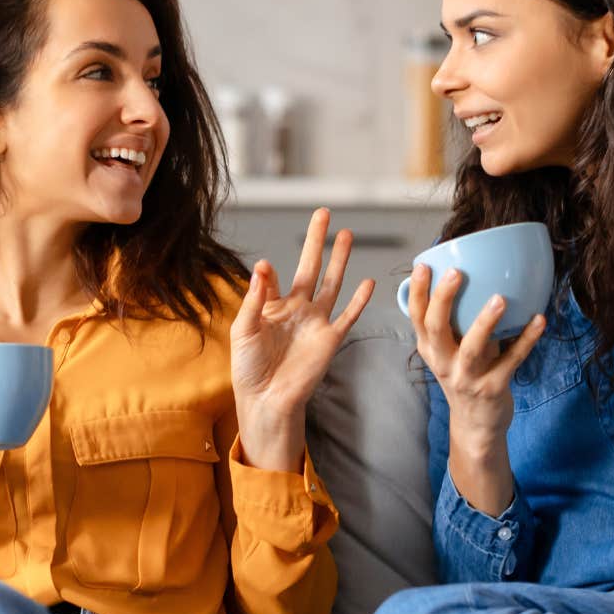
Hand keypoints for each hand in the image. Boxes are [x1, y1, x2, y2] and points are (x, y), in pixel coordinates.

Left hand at [231, 207, 376, 470]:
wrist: (267, 400)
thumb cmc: (249, 368)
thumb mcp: (244, 329)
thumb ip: (255, 298)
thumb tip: (262, 265)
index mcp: (272, 306)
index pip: (274, 277)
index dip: (269, 273)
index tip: (266, 269)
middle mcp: (297, 309)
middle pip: (311, 267)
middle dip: (317, 241)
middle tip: (324, 213)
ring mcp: (316, 322)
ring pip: (332, 283)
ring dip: (340, 260)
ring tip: (347, 234)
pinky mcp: (330, 339)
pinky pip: (348, 315)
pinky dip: (359, 300)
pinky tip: (369, 282)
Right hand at [405, 260, 544, 514]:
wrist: (475, 427)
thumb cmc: (466, 377)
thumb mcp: (452, 351)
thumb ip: (457, 322)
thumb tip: (477, 275)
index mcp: (430, 349)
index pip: (417, 317)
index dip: (419, 291)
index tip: (424, 264)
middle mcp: (443, 363)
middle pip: (436, 329)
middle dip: (444, 299)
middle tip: (457, 273)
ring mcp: (466, 378)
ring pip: (472, 348)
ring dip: (486, 323)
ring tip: (499, 298)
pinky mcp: (492, 389)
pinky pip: (511, 362)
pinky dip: (527, 340)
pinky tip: (540, 320)